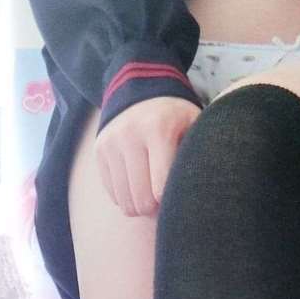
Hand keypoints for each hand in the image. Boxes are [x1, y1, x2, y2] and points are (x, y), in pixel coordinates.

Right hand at [95, 97, 201, 216]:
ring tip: (154, 193)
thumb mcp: (195, 128)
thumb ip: (198, 158)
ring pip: (125, 203)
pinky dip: (127, 196)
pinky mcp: (99, 151)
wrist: (142, 89)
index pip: (160, 189)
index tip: (180, 198)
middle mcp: (129, 135)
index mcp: (158, 130)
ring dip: (141, 206)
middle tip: (167, 200)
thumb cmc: (177, 118)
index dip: (171, 203)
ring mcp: (111, 143)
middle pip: (141, 201)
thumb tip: (200, 197)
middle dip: (156, 209)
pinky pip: (113, 195)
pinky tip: (139, 183)